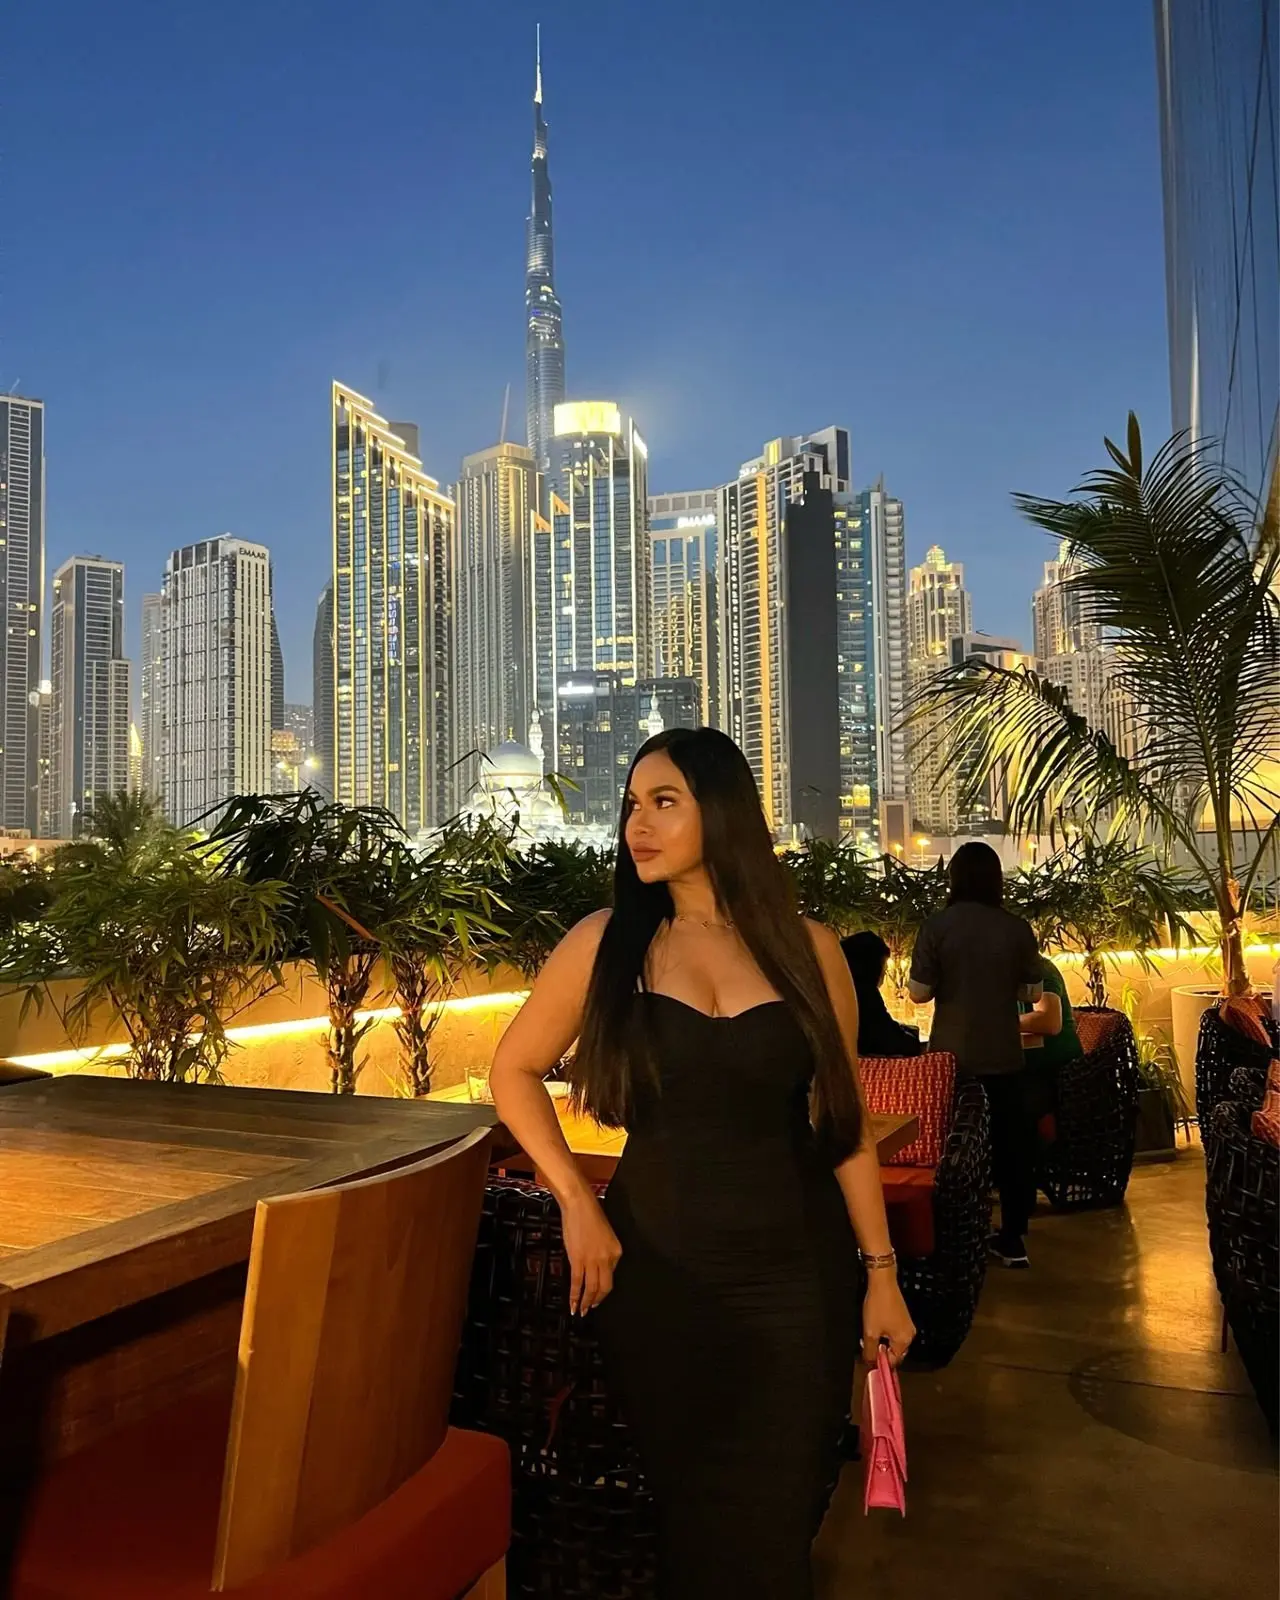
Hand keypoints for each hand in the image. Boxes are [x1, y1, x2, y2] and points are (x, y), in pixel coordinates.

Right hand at [561, 1192, 622, 1315]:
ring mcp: (592, 1260)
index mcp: (616, 1252)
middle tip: (591, 1308)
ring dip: (586, 1302)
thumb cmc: (591, 1216)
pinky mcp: (578, 1260)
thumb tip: (597, 1267)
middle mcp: (607, 1258)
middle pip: (604, 1287)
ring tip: (581, 1311)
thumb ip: (605, 1253)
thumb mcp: (606, 1236)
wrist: (579, 1205)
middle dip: (597, 1300)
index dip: (604, 1286)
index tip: (598, 1293)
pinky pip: (577, 1282)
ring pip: (591, 1288)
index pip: (612, 1275)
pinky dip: (575, 1296)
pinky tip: (573, 1303)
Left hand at [862, 1272, 914, 1366]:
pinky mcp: (904, 1318)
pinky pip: (895, 1333)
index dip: (880, 1362)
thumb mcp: (870, 1332)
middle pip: (895, 1352)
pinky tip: (875, 1328)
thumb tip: (870, 1364)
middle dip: (881, 1352)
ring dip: (882, 1342)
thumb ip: (870, 1351)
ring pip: (894, 1342)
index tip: (868, 1359)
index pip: (893, 1361)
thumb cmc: (878, 1307)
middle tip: (867, 1346)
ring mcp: (908, 1326)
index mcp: (904, 1341)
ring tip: (869, 1336)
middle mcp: (910, 1335)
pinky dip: (885, 1334)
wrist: (883, 1282)